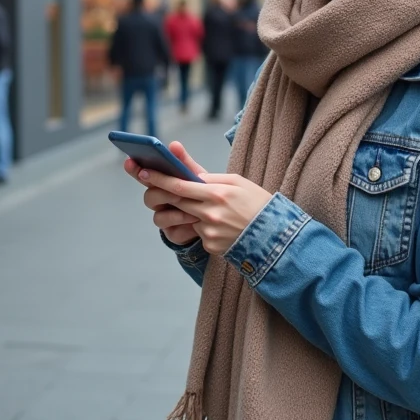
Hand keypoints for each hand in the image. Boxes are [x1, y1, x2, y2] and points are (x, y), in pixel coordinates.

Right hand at [124, 146, 199, 245]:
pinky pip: (173, 231)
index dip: (134, 169)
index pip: (143, 174)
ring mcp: (164, 219)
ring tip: (192, 210)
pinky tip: (196, 223)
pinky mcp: (174, 234)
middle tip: (176, 192)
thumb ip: (184, 162)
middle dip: (162, 194)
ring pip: (158, 217)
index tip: (130, 161)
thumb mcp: (196, 175)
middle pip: (149, 197)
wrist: (218, 218)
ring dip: (175, 213)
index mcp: (162, 184)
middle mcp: (159, 202)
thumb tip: (173, 144)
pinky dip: (185, 226)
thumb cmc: (203, 192)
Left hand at [136, 142, 273, 254]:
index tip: (143, 172)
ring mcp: (210, 232)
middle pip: (176, 202)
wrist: (276, 236)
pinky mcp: (211, 247)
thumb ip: (212, 178)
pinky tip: (223, 226)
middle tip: (151, 188)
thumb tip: (192, 177)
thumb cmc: (257, 203)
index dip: (159, 179)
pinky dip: (205, 227)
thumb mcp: (238, 182)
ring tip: (209, 210)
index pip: (180, 185)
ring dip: (188, 213)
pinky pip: (199, 233)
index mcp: (217, 193)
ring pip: (187, 218)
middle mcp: (210, 214)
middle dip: (160, 194)